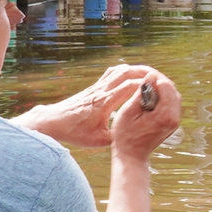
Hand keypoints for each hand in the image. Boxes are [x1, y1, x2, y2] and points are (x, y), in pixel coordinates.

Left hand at [12, 64, 157, 147]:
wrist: (53, 122)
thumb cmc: (74, 133)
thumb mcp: (98, 141)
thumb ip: (117, 136)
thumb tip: (134, 135)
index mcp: (104, 103)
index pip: (128, 87)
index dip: (144, 85)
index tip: (158, 88)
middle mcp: (101, 91)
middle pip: (126, 73)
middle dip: (143, 73)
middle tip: (158, 77)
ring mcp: (96, 87)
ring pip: (119, 70)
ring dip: (135, 70)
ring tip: (149, 75)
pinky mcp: (94, 87)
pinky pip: (111, 73)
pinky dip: (124, 71)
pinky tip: (132, 75)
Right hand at [108, 68, 181, 158]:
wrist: (131, 156)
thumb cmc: (125, 136)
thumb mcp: (128, 111)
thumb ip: (141, 92)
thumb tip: (150, 76)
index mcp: (165, 115)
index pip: (165, 85)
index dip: (154, 76)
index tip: (141, 72)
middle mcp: (174, 118)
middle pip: (171, 89)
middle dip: (158, 80)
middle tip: (142, 76)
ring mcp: (175, 121)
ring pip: (173, 94)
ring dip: (160, 87)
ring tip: (144, 84)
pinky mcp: (172, 122)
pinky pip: (170, 102)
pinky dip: (161, 96)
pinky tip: (148, 94)